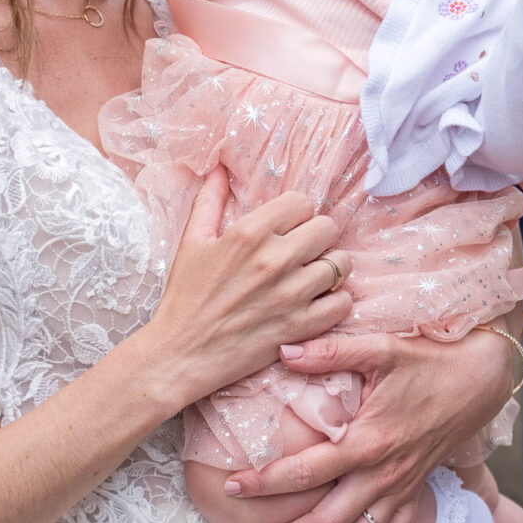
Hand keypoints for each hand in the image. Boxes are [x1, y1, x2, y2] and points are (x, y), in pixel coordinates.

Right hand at [148, 169, 350, 405]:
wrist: (180, 354)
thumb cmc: (184, 296)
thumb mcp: (192, 241)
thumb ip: (210, 200)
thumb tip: (220, 168)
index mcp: (249, 233)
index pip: (302, 202)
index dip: (297, 212)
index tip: (289, 225)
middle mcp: (275, 259)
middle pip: (328, 228)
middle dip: (318, 235)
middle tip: (305, 248)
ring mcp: (291, 295)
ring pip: (341, 264)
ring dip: (330, 267)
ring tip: (314, 274)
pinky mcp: (300, 327)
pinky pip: (342, 302)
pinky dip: (335, 301)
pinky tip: (317, 301)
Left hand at [224, 327, 512, 522]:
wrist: (480, 380)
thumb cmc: (428, 360)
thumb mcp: (381, 347)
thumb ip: (330, 351)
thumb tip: (283, 349)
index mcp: (369, 441)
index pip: (306, 472)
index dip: (266, 483)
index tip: (233, 486)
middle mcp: (385, 474)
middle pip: (327, 522)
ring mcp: (401, 488)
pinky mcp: (414, 492)